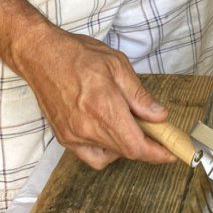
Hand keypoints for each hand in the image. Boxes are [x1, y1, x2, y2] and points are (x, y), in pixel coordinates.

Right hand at [15, 27, 175, 170]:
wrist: (41, 56)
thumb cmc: (79, 55)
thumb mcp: (117, 66)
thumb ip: (139, 96)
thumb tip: (159, 116)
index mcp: (104, 110)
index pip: (136, 146)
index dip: (156, 153)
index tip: (171, 153)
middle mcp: (87, 129)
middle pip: (125, 152)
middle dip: (144, 145)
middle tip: (154, 131)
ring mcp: (73, 136)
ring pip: (107, 156)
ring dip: (123, 147)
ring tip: (127, 125)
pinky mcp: (63, 137)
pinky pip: (89, 154)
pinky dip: (103, 149)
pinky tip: (106, 130)